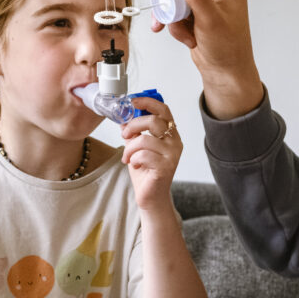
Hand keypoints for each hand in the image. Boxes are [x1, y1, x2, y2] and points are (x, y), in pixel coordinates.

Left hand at [120, 97, 181, 211]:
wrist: (151, 196)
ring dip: (129, 148)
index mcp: (170, 133)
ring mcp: (172, 154)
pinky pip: (143, 155)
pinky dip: (134, 159)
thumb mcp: (137, 146)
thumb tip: (123, 117)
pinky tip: (135, 165)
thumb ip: (134, 131)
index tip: (132, 101)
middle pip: (153, 121)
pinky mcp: (166, 167)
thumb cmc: (145, 170)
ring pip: (145, 140)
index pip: (164, 110)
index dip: (148, 102)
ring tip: (127, 157)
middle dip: (133, 126)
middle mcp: (175, 142)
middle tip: (125, 134)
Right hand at [146, 0, 262, 118]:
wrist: (225, 70)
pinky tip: (186, 37)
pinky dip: (174, 23)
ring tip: (184, 34)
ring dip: (173, 17)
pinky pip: (174, 8)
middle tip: (166, 17)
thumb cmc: (227, 48)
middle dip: (170, 2)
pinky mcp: (195, 6)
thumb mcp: (210, 20)